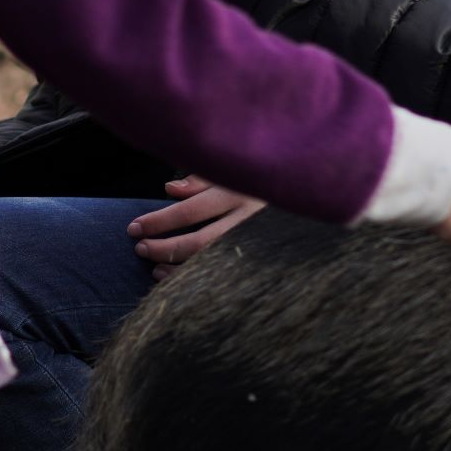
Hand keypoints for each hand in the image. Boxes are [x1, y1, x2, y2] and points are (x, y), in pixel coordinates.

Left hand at [130, 176, 264, 280]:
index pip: (190, 210)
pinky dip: (198, 278)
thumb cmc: (267, 179)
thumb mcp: (236, 172)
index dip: (159, 221)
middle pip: (199, 241)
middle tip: (139, 249)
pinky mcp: (265, 259)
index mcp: (239, 191)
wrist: (316, 196)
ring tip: (154, 267)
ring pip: (212, 263)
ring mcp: (259, 241)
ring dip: (178, 268)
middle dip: (164, 247)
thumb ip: (202, 180)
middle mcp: (249, 219)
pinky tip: (178, 278)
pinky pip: (225, 274)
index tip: (134, 228)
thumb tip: (169, 189)